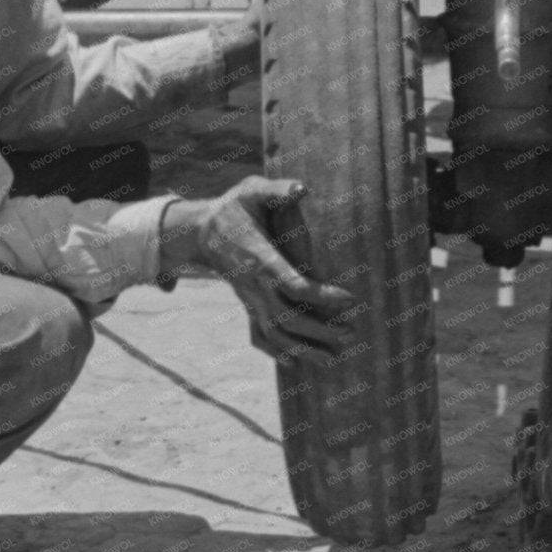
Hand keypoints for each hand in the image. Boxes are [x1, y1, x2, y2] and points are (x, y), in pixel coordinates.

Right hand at [160, 177, 357, 359]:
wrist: (200, 230)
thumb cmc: (234, 206)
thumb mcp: (252, 189)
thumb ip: (277, 190)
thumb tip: (302, 189)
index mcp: (260, 257)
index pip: (294, 284)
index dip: (323, 295)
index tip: (351, 298)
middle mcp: (253, 284)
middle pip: (287, 318)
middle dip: (320, 330)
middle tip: (351, 332)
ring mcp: (248, 298)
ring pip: (274, 333)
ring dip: (303, 349)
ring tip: (333, 357)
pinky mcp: (247, 304)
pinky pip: (258, 335)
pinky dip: (276, 352)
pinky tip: (295, 363)